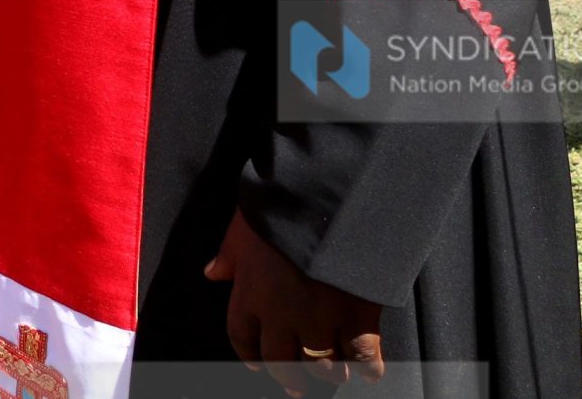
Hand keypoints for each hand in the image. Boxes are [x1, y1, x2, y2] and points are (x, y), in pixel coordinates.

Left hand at [204, 211, 385, 393]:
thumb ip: (229, 253)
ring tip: (331, 377)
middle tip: (294, 387)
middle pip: (280, 360)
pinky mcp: (357, 315)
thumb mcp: (242, 223)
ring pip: (320, 363)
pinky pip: (362, 355)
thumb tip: (212, 272)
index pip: (242, 335)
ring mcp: (321, 318)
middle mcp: (282, 313)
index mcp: (250, 292)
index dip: (249, 353)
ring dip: (325, 373)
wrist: (325, 201)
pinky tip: (368, 371)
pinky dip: (367, 367)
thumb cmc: (280, 207)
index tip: (256, 362)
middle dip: (287, 377)